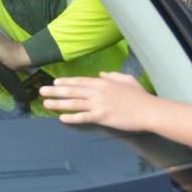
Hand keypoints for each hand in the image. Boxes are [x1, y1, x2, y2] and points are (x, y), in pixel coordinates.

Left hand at [40, 72, 154, 130]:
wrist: (149, 110)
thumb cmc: (140, 96)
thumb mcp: (126, 80)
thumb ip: (112, 76)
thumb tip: (101, 74)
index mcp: (103, 82)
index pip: (80, 81)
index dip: (66, 82)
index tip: (55, 82)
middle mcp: (98, 92)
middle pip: (72, 91)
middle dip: (56, 90)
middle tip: (42, 91)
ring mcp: (98, 104)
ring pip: (74, 103)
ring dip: (58, 103)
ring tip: (46, 103)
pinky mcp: (101, 117)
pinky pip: (83, 117)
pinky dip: (71, 117)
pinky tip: (61, 118)